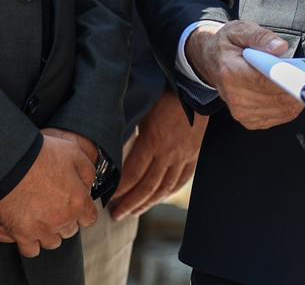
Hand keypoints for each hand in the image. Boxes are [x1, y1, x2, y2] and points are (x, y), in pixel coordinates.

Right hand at [0, 131, 97, 255]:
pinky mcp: (20, 235)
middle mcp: (61, 220)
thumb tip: (88, 186)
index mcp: (77, 202)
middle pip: (69, 231)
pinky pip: (30, 249)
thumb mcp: (73, 152)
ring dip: (48, 232)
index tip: (75, 204)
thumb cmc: (39, 155)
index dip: (83, 210)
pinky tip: (25, 229)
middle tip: (53, 205)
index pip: (89, 218)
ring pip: (51, 242)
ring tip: (38, 217)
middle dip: (64, 220)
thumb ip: (86, 172)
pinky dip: (28, 242)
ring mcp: (41, 230)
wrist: (7, 163)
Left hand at [110, 95, 205, 219]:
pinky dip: (168, 193)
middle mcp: (169, 154)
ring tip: (133, 212)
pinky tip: (158, 199)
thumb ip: (131, 131)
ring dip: (147, 204)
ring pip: (164, 188)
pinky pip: (180, 181)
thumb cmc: (166, 95)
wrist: (197, 89)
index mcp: (153, 141)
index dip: (120, 190)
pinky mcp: (194, 156)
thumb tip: (111, 147)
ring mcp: (183, 157)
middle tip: (115, 215)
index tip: (108, 198)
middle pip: (147, 187)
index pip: (133, 174)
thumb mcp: (143, 111)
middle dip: (130, 204)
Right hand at [185, 20, 302, 130]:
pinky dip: (290, 106)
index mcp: (231, 73)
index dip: (290, 80)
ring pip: (282, 110)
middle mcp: (235, 97)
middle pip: (278, 98)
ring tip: (303, 83)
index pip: (267, 81)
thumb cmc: (228, 44)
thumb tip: (280, 48)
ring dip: (296, 98)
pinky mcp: (250, 121)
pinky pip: (280, 117)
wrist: (211, 61)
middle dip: (297, 88)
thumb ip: (260, 37)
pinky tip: (291, 93)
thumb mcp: (240, 29)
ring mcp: (242, 112)